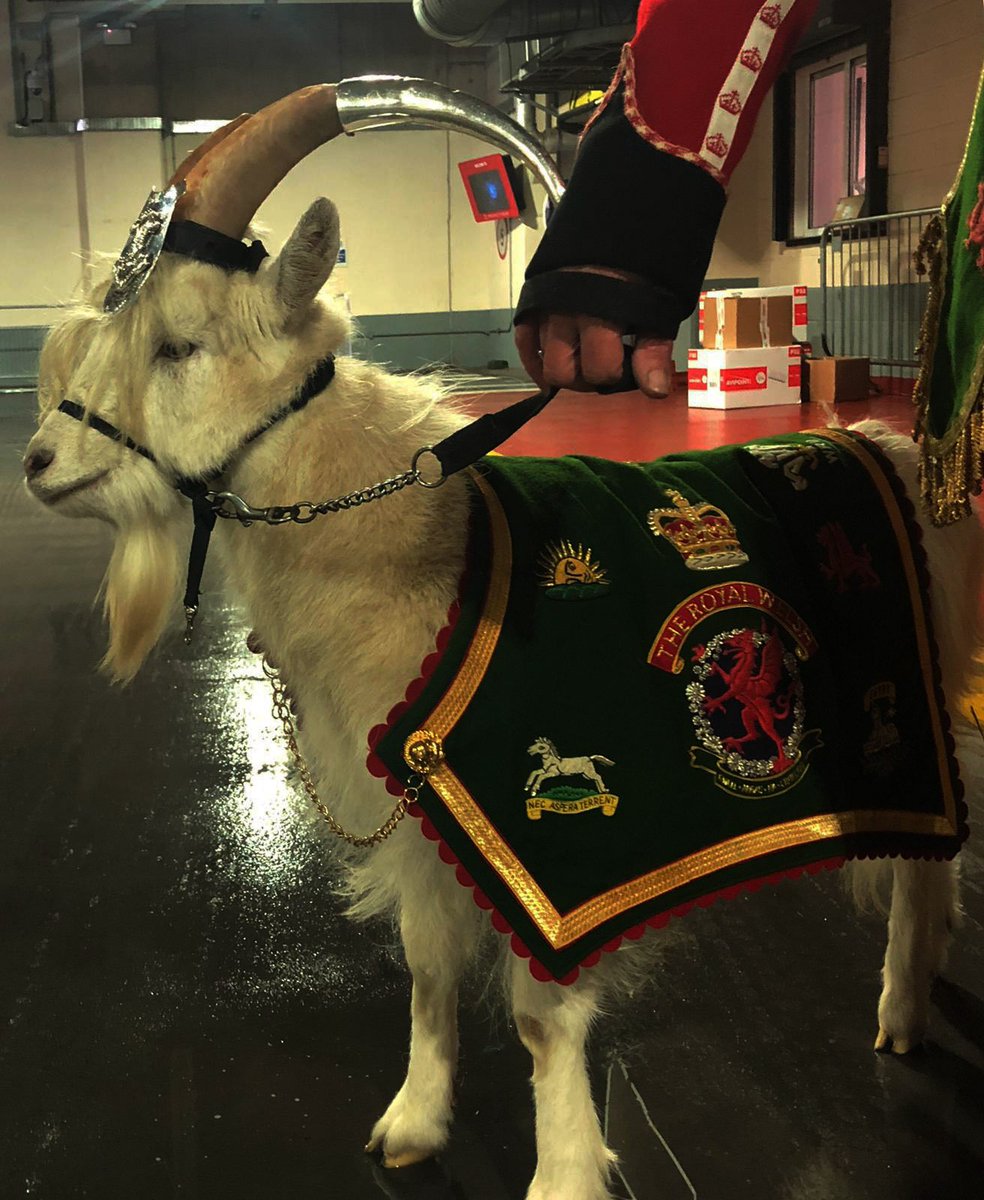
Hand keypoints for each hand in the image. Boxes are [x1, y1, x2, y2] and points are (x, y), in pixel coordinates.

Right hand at [514, 266, 674, 397]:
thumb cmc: (643, 264)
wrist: (620, 216)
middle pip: (564, 372)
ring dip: (565, 370)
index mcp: (601, 313)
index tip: (633, 365)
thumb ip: (653, 349)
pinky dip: (534, 360)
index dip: (620, 376)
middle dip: (588, 379)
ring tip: (585, 361)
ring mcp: (545, 307)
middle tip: (606, 367)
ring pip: (542, 361)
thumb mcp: (657, 305)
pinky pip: (523, 341)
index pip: (600, 370)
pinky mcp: (533, 301)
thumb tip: (655, 391)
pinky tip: (551, 367)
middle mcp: (566, 313)